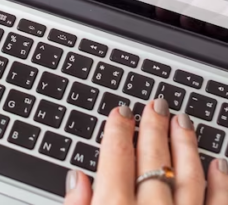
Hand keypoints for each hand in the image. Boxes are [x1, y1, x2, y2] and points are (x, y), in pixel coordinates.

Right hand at [64, 98, 227, 204]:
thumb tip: (77, 179)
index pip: (115, 158)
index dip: (117, 130)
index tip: (119, 112)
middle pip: (152, 160)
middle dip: (153, 128)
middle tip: (156, 105)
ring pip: (189, 177)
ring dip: (185, 146)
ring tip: (182, 121)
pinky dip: (222, 185)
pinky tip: (219, 164)